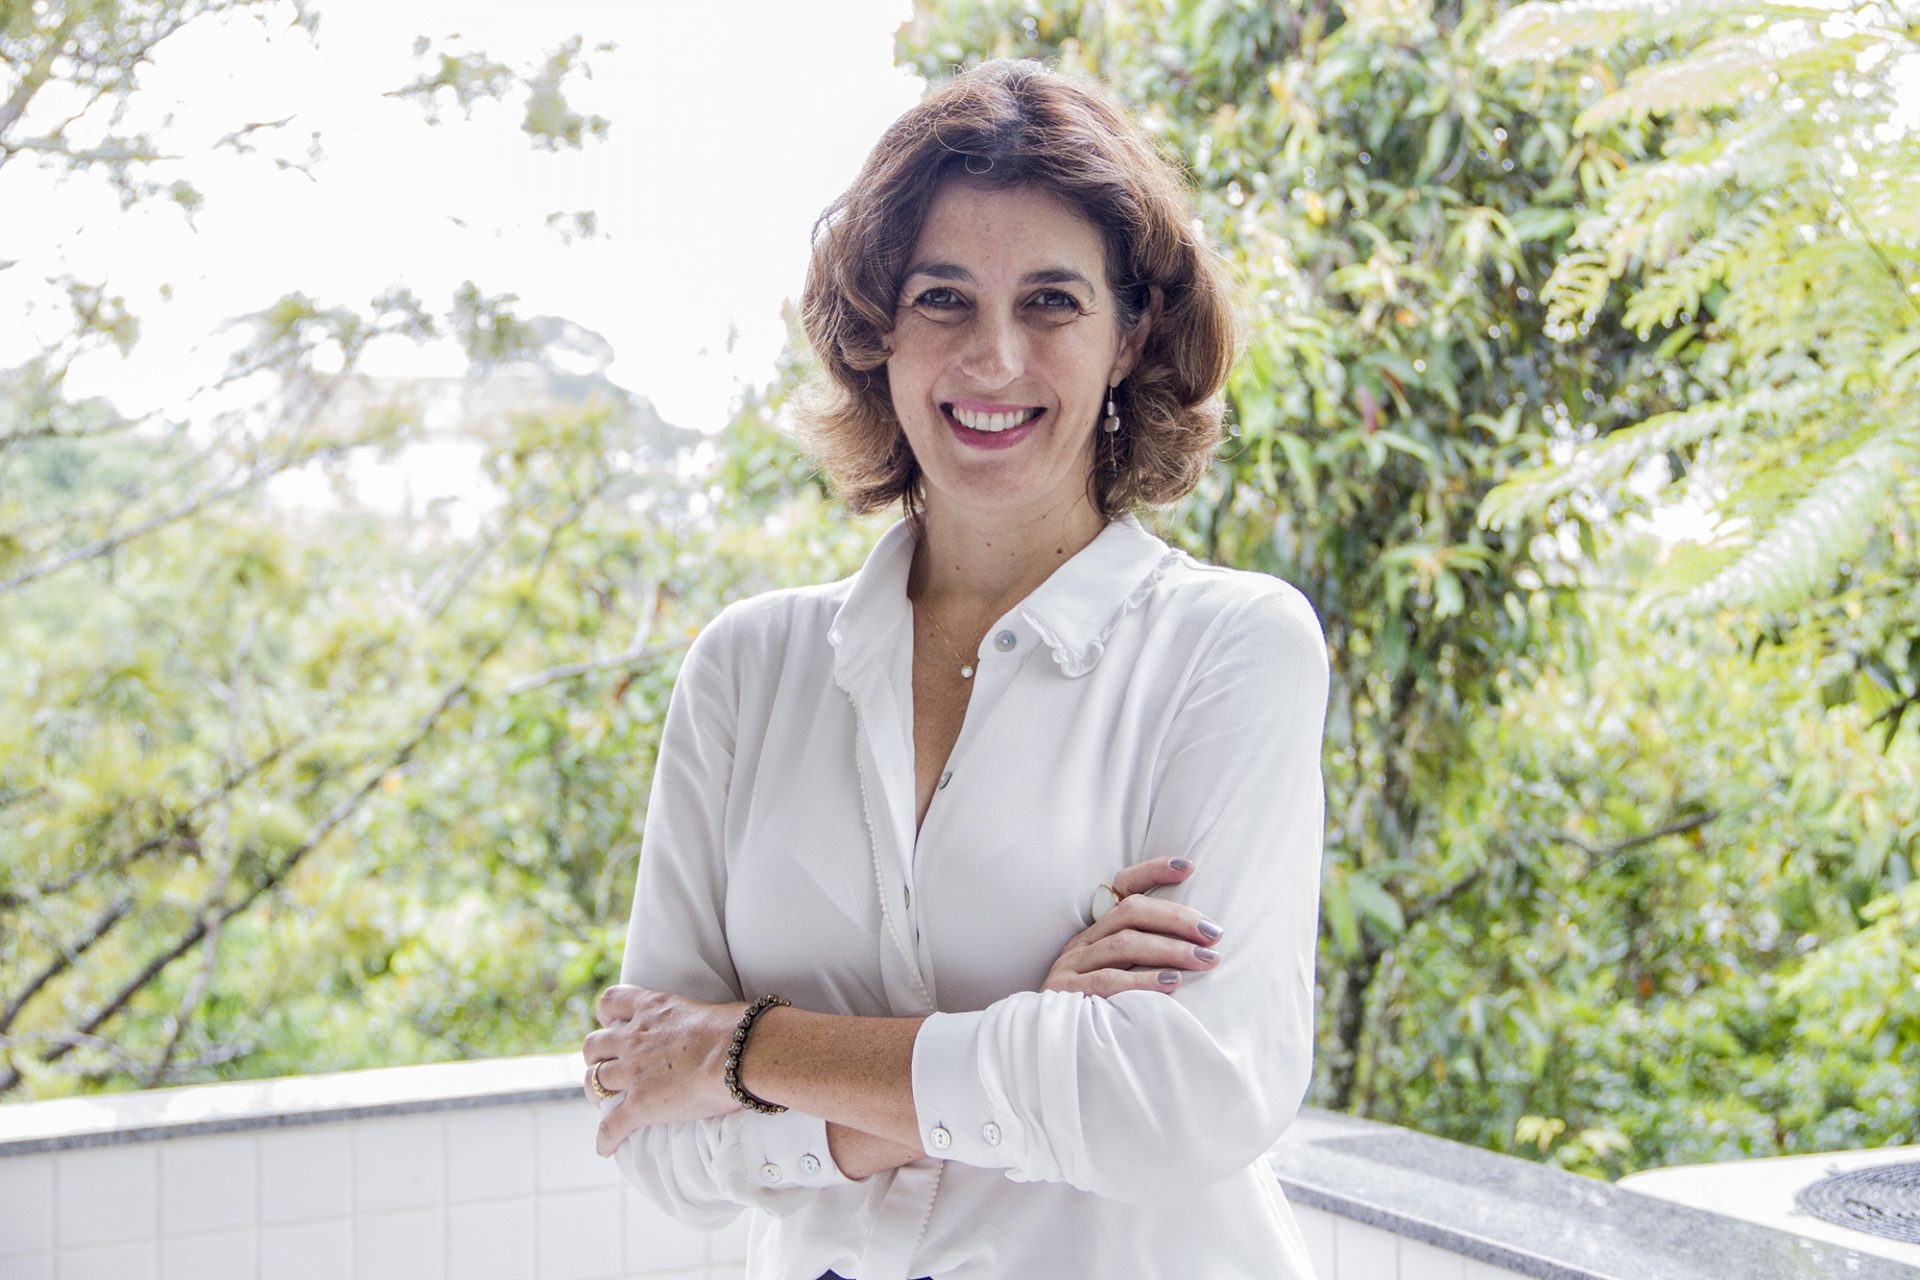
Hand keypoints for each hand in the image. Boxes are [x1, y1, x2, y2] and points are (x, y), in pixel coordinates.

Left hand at [583, 985, 746, 1156]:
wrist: (738, 1053)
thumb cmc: (739, 1029)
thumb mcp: (711, 1008)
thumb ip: (702, 1017)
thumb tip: (731, 1025)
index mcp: (652, 1009)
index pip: (612, 1002)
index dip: (606, 1015)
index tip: (612, 1023)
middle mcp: (635, 1038)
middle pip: (594, 1045)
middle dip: (595, 1057)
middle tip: (607, 1067)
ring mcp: (633, 1072)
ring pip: (595, 1081)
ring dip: (595, 1092)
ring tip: (604, 1102)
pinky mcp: (639, 1105)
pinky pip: (611, 1126)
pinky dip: (606, 1138)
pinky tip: (606, 1147)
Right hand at [1042, 855, 1223, 995]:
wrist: (1045, 1045)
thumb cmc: (1094, 1011)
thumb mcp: (1115, 976)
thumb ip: (1143, 959)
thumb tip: (1197, 946)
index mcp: (1096, 932)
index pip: (1122, 888)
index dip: (1152, 871)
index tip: (1188, 867)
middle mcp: (1084, 943)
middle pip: (1131, 911)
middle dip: (1177, 918)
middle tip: (1214, 933)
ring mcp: (1073, 966)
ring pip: (1124, 943)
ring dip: (1171, 949)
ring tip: (1206, 959)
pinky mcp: (1068, 993)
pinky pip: (1109, 981)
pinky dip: (1144, 980)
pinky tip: (1173, 983)